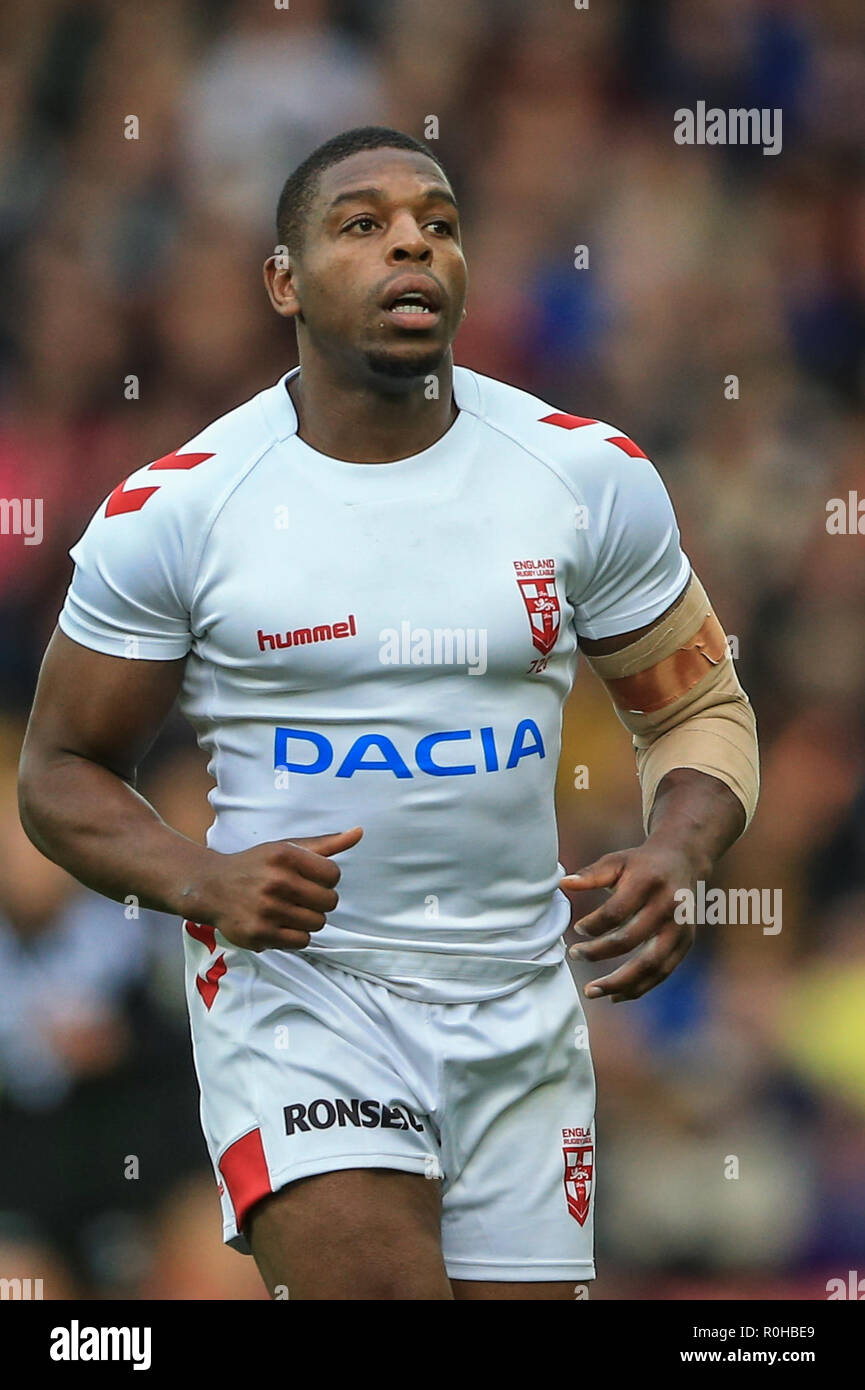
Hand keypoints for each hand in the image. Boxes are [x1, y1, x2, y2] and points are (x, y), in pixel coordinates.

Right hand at [195, 825, 362, 951]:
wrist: (212, 887)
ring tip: (288, 909)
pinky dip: (295, 935)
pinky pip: (301, 941)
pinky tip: (279, 923)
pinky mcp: (259, 934)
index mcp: (284, 855)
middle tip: (299, 896)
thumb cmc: (257, 866)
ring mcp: (266, 909)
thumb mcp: (286, 848)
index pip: (333, 875)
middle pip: (329, 901)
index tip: (309, 879)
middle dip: (319, 900)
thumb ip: (326, 843)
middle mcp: (275, 881)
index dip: (325, 879)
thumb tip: (359, 832)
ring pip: (318, 923)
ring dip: (308, 919)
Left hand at [560, 841, 701, 1002]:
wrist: (683, 861)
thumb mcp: (617, 861)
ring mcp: (680, 928)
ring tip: (592, 991)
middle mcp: (668, 907)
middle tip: (575, 956)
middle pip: (631, 940)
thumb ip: (591, 874)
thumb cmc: (641, 864)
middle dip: (599, 953)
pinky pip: (662, 973)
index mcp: (649, 883)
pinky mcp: (685, 943)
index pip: (616, 911)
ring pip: (650, 965)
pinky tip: (616, 995)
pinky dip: (639, 988)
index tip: (576, 929)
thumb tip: (563, 884)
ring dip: (619, 983)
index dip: (593, 925)